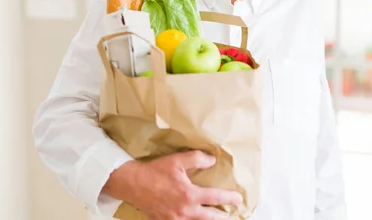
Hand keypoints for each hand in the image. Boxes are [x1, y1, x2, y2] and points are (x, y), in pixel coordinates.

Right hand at [102, 150, 242, 219]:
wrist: (132, 184)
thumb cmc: (155, 172)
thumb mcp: (177, 160)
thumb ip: (197, 159)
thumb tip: (212, 160)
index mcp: (189, 195)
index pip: (215, 198)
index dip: (229, 198)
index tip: (238, 198)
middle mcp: (185, 211)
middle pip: (210, 218)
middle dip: (223, 217)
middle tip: (232, 215)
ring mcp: (175, 219)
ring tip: (217, 218)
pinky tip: (196, 219)